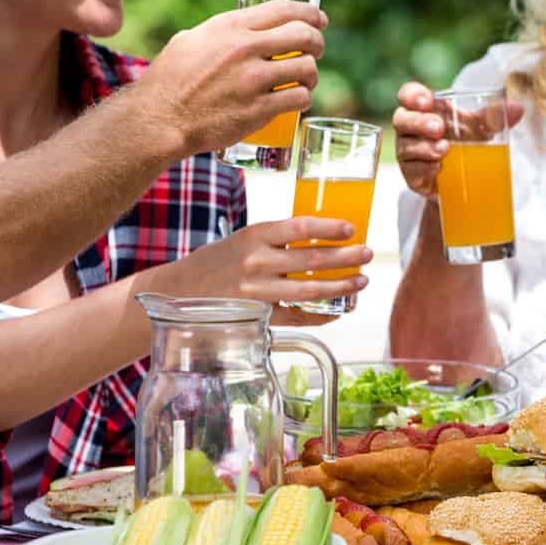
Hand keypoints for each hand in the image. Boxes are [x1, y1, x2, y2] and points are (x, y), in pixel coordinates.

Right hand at [144, 0, 327, 156]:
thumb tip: (241, 30)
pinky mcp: (258, 110)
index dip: (310, 13)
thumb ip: (219, 33)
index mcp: (229, 27)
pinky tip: (298, 100)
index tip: (320, 19)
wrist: (159, 120)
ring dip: (312, 75)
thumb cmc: (169, 81)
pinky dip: (304, 99)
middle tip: (316, 51)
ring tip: (306, 80)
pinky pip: (299, 98)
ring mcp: (253, 80)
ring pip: (307, 68)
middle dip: (318, 42)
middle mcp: (245, 49)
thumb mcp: (189, 41)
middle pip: (304, 36)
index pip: (283, 9)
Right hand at [173, 217, 370, 310]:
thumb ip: (276, 241)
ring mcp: (258, 292)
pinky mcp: (258, 316)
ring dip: (340, 287)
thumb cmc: (216, 263)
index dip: (329, 228)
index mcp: (254, 236)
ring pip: (309, 290)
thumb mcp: (243, 240)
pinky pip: (297, 317)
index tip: (351, 228)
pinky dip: (320, 315)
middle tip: (367, 254)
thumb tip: (321, 239)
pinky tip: (337, 312)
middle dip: (345, 257)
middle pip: (311, 260)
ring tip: (361, 282)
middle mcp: (257, 263)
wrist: (178, 292)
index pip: (300, 227)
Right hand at [393, 81, 524, 197]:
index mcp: (425, 109)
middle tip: (438, 127)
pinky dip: (424, 170)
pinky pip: (410, 172)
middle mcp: (411, 129)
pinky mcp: (412, 177)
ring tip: (444, 150)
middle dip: (418, 122)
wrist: (464, 181)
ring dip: (423, 148)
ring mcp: (409, 154)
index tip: (427, 101)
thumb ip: (495, 116)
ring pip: (405, 147)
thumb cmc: (467, 143)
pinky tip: (437, 169)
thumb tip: (520, 109)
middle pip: (402, 120)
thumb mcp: (480, 128)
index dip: (412, 95)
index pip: (407, 95)